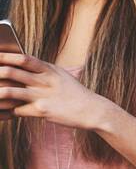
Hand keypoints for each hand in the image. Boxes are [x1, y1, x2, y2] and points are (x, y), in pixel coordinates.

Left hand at [0, 53, 115, 130]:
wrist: (93, 111)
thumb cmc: (75, 93)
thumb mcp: (60, 76)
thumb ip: (41, 71)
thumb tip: (20, 66)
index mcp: (48, 70)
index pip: (22, 58)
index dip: (5, 56)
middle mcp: (44, 81)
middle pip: (11, 72)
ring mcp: (42, 96)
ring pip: (10, 92)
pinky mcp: (42, 111)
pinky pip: (18, 110)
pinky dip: (9, 111)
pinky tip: (6, 112)